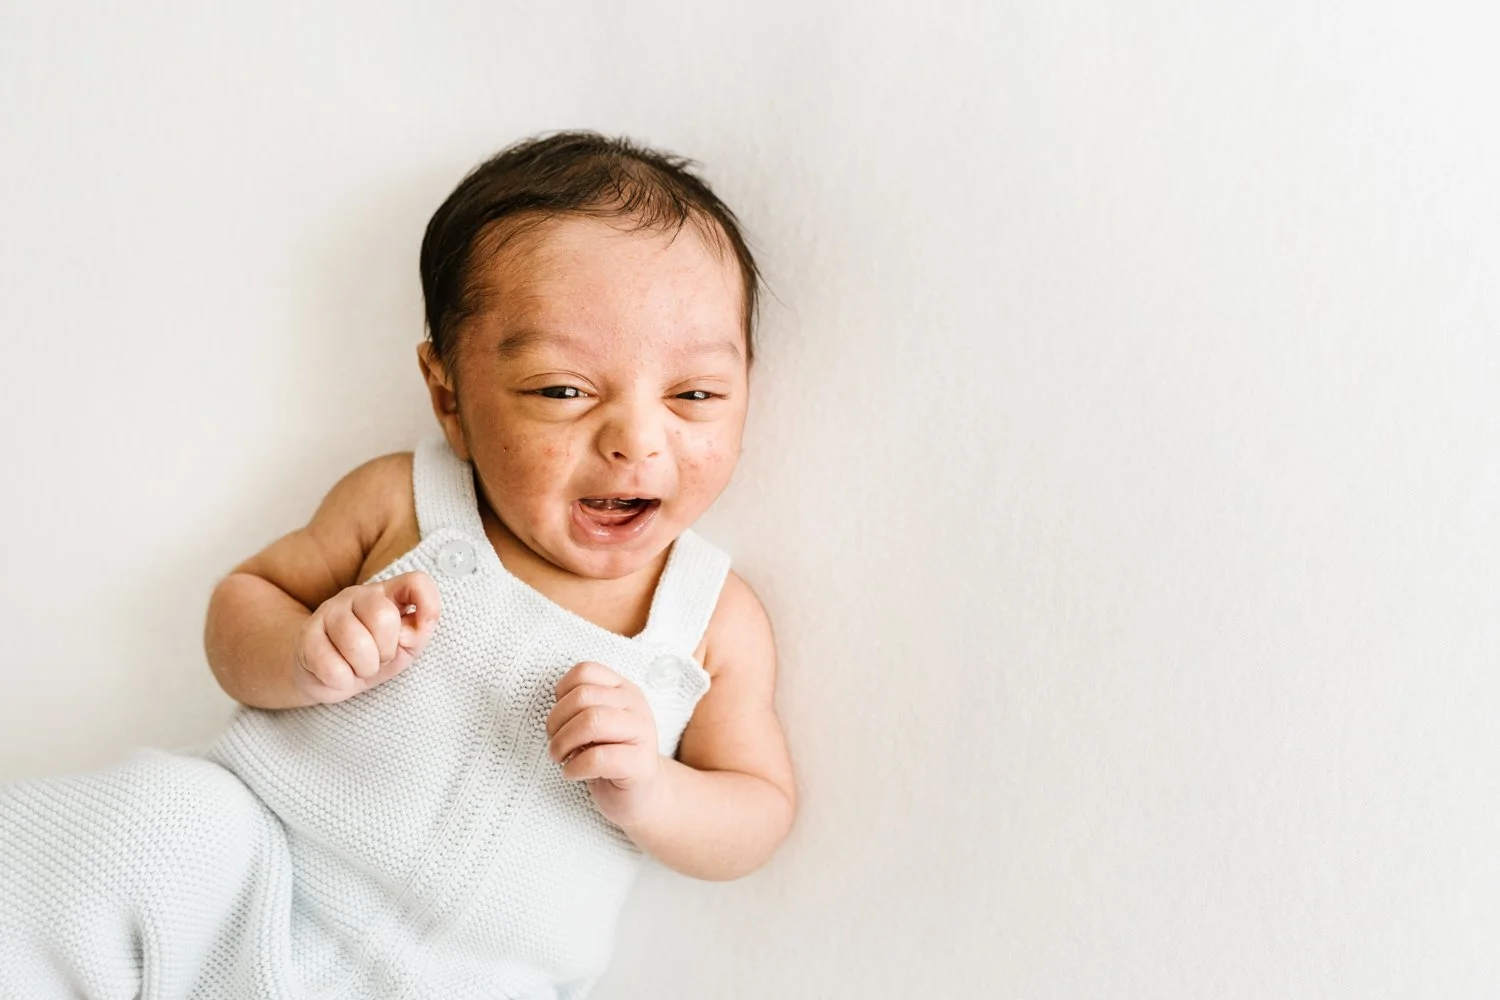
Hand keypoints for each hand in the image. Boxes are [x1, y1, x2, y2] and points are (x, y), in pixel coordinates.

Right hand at [293, 571, 440, 703]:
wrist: (326, 674)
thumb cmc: (373, 656)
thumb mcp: (405, 647)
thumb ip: (418, 632)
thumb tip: (411, 629)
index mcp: (387, 593)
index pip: (417, 581)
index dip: (428, 603)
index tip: (423, 627)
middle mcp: (357, 595)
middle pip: (383, 617)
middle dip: (386, 650)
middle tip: (379, 658)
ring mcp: (328, 612)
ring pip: (357, 643)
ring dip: (365, 668)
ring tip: (360, 667)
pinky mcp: (306, 636)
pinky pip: (332, 667)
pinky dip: (342, 680)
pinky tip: (339, 673)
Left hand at [546, 661, 664, 827]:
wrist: (641, 796)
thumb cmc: (610, 757)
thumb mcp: (595, 725)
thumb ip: (580, 707)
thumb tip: (554, 707)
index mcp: (623, 690)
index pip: (585, 671)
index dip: (561, 694)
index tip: (560, 719)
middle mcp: (636, 706)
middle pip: (583, 697)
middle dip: (556, 722)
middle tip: (555, 744)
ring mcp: (642, 733)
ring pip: (591, 721)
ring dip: (563, 743)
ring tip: (560, 757)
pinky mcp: (641, 764)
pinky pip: (598, 758)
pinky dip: (575, 767)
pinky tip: (573, 774)